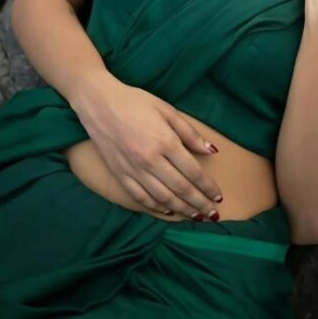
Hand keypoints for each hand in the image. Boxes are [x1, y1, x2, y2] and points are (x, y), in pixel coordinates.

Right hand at [76, 74, 223, 219]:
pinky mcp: (119, 175)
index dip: (207, 187)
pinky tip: (168, 212)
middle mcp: (150, 160)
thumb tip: (211, 151)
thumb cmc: (136, 102)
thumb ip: (190, 133)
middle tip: (213, 214)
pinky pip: (140, 197)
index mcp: (165, 142)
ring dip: (182, 210)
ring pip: (162, 198)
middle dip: (200, 204)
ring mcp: (133, 170)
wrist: (98, 102)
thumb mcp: (167, 110)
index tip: (218, 196)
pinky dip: (156, 208)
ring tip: (196, 217)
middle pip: (181, 189)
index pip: (193, 172)